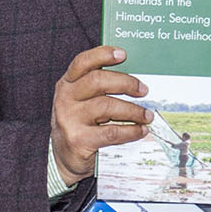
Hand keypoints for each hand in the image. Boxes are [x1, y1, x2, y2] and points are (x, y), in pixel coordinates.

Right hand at [50, 46, 150, 183]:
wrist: (64, 156)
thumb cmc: (79, 123)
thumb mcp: (80, 101)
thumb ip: (97, 88)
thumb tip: (134, 78)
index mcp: (67, 84)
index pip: (82, 63)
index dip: (102, 55)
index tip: (123, 54)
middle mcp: (65, 99)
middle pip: (97, 81)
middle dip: (126, 83)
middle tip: (143, 90)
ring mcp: (70, 119)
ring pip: (107, 106)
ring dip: (133, 110)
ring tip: (147, 115)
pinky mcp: (78, 139)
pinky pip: (111, 132)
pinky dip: (131, 131)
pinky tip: (140, 131)